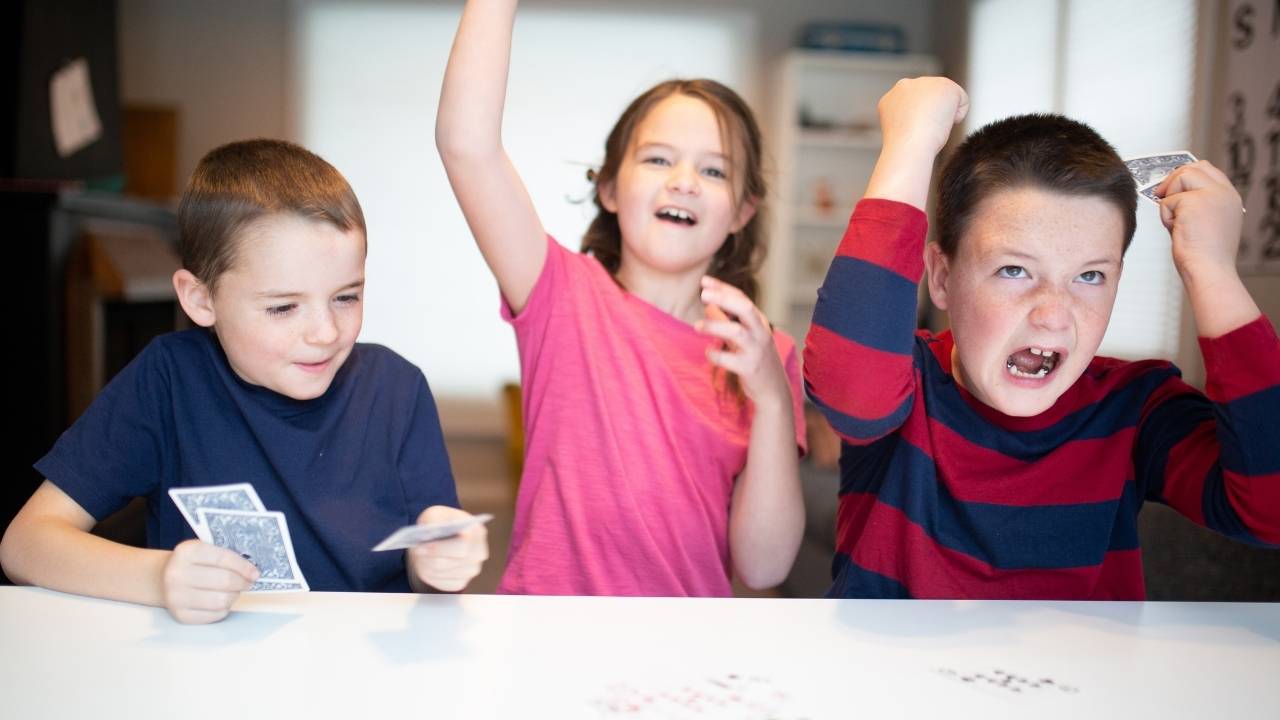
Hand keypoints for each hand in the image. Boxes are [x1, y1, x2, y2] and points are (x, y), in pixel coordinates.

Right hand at [161, 539, 258, 623]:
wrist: (162, 579)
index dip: (243, 566)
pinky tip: (221, 601)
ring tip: (234, 591)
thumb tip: (252, 570)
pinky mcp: (180, 615)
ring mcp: (176, 597)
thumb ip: (224, 555)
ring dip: (234, 596)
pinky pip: (215, 615)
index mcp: (186, 551)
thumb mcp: (203, 550)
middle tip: (248, 582)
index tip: (255, 572)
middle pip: (224, 581)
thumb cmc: (192, 563)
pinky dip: (224, 609)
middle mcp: (177, 574)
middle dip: (242, 582)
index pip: (223, 558)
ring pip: (221, 600)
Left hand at [406, 506, 488, 592]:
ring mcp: (472, 570)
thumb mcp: (434, 514)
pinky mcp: (462, 583)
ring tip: (421, 555)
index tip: (422, 546)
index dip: (441, 548)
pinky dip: (429, 574)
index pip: (464, 544)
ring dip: (427, 564)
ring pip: (443, 573)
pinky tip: (427, 564)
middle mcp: (479, 553)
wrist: (441, 539)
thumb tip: (429, 533)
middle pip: (454, 562)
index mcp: (477, 531)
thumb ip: (432, 519)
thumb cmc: (439, 524)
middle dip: (432, 557)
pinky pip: (441, 583)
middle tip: (417, 550)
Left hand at [696, 276, 788, 407]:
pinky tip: (708, 352)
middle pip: (745, 308)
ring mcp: (755, 350)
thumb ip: (727, 320)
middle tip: (703, 294)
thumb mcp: (743, 336)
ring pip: (736, 332)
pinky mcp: (749, 368)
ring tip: (697, 326)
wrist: (772, 389)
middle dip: (724, 299)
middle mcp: (760, 332)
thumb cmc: (755, 357)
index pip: (742, 298)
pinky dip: (715, 354)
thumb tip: (708, 304)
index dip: (723, 288)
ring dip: (714, 326)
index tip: (704, 281)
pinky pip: (729, 359)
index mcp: (758, 321)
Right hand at [877, 76, 968, 156]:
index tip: (914, 133)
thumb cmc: (904, 146)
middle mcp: (905, 86)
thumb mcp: (901, 130)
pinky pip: (962, 100)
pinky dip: (957, 115)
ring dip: (943, 114)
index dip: (919, 122)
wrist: (909, 145)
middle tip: (923, 130)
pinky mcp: (944, 84)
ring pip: (946, 99)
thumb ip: (909, 118)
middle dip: (932, 113)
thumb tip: (924, 119)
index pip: (915, 106)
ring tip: (931, 127)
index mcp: (890, 98)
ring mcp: (924, 82)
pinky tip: (942, 122)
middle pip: (930, 99)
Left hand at [1154, 160, 1244, 283]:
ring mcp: (1211, 195)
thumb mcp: (1207, 224)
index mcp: (1230, 197)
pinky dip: (1165, 216)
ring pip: (1179, 179)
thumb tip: (1172, 194)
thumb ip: (1198, 205)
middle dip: (1172, 180)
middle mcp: (1224, 192)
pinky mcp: (1195, 202)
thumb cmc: (1205, 256)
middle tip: (1160, 195)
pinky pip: (1167, 201)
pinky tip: (1177, 231)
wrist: (1209, 271)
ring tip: (1176, 223)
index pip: (1207, 170)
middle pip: (1192, 168)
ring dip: (1169, 200)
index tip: (1172, 187)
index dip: (1185, 174)